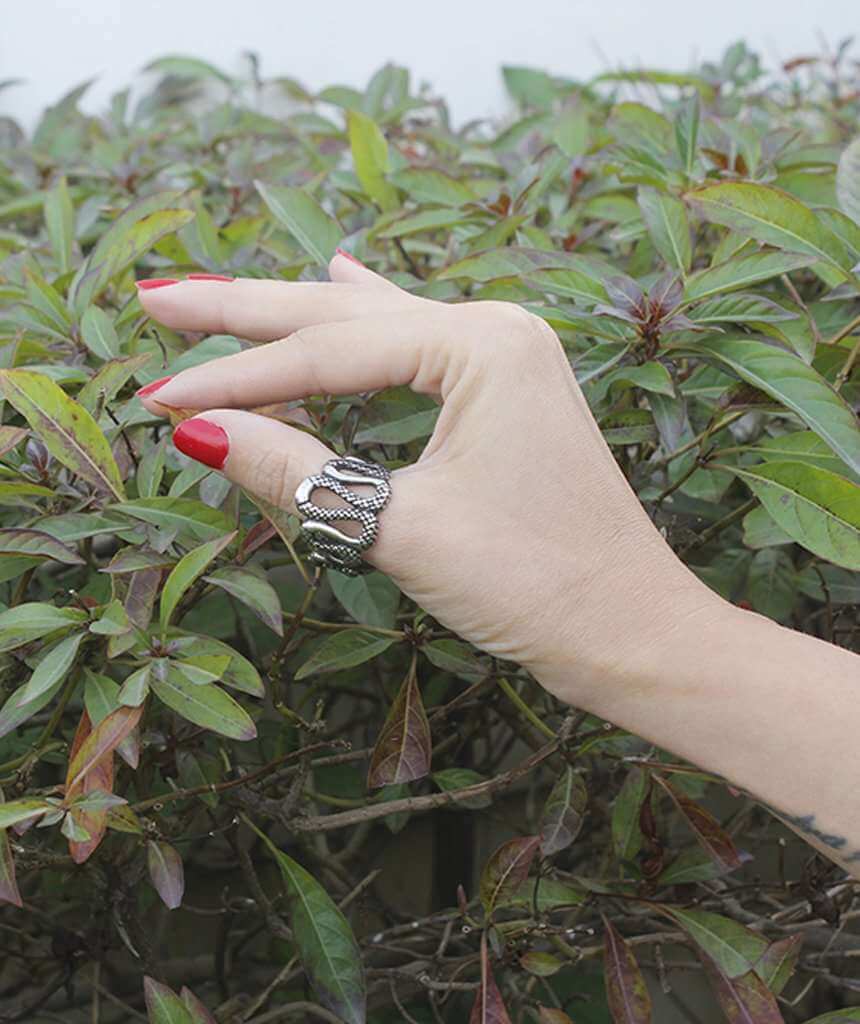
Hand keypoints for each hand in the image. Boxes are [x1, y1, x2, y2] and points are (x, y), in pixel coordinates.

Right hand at [137, 254, 720, 707]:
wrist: (631, 629)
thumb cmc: (534, 584)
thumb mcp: (400, 527)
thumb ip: (294, 470)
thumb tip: (193, 430)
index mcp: (481, 344)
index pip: (327, 355)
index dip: (235, 379)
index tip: (158, 398)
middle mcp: (496, 329)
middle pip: (344, 318)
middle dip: (248, 314)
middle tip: (162, 298)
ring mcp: (505, 356)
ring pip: (374, 330)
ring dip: (295, 321)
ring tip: (223, 298)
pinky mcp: (504, 391)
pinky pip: (412, 346)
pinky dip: (362, 327)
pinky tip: (342, 276)